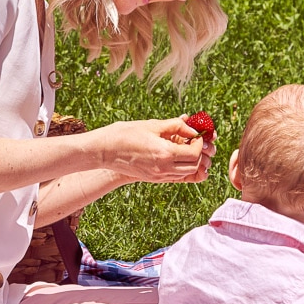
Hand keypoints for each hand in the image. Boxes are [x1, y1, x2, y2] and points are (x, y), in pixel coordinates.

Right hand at [96, 116, 214, 183]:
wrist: (104, 150)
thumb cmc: (125, 133)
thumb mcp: (152, 125)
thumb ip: (175, 125)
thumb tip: (192, 128)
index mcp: (165, 153)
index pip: (194, 153)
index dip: (199, 143)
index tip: (196, 134)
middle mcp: (163, 168)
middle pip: (194, 166)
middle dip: (198, 153)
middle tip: (194, 141)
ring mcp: (158, 176)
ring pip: (186, 173)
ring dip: (191, 162)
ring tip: (185, 147)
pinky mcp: (152, 179)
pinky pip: (175, 177)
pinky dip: (181, 168)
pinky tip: (176, 156)